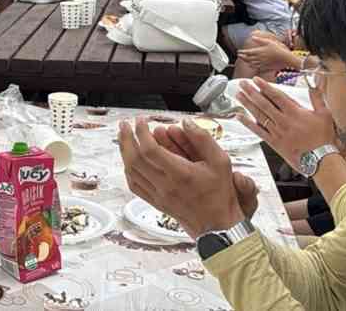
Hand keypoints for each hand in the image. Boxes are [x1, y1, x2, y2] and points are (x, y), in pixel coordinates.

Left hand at [119, 117, 251, 237]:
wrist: (217, 224)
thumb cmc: (220, 194)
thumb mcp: (220, 161)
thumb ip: (203, 139)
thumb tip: (186, 123)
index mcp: (181, 174)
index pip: (150, 150)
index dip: (142, 132)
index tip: (142, 121)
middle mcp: (166, 185)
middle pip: (134, 159)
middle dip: (126, 138)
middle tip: (125, 125)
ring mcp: (158, 195)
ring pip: (131, 171)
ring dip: (124, 152)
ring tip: (125, 137)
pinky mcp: (155, 202)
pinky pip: (134, 185)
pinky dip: (128, 170)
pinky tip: (129, 160)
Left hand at [235, 77, 339, 172]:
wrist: (321, 159)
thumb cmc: (323, 139)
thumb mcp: (324, 114)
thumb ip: (317, 97)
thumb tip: (314, 83)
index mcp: (295, 113)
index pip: (276, 96)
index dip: (265, 86)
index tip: (256, 79)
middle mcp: (283, 121)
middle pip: (264, 103)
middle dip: (251, 92)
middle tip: (242, 83)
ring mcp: (277, 132)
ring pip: (258, 115)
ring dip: (247, 104)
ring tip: (239, 95)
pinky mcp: (273, 142)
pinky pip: (258, 131)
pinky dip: (247, 123)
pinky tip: (240, 117)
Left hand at [237, 34, 292, 73]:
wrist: (285, 58)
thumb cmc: (278, 49)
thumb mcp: (269, 41)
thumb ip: (259, 40)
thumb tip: (253, 37)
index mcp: (259, 51)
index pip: (247, 52)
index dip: (242, 52)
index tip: (239, 51)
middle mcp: (259, 58)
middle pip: (247, 58)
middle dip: (242, 57)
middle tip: (239, 55)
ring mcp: (262, 63)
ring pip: (251, 63)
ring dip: (246, 61)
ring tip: (243, 59)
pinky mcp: (265, 67)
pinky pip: (256, 67)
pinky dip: (252, 66)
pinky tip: (251, 65)